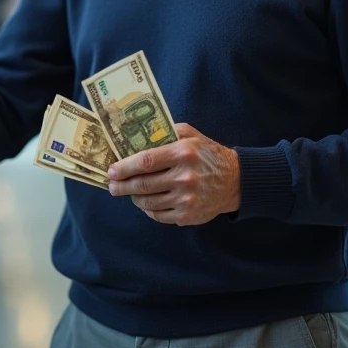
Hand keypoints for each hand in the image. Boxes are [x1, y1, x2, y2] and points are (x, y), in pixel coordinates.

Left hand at [107, 123, 240, 225]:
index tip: (111, 171)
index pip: (145, 161)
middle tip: (112, 186)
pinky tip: (145, 203)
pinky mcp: (189, 216)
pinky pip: (159, 215)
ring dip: (133, 198)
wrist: (236, 181)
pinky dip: (148, 209)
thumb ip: (164, 132)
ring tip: (128, 192)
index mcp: (182, 153)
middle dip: (122, 186)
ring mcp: (187, 199)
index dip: (124, 167)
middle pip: (143, 184)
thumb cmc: (208, 154)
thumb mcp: (190, 134)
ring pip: (148, 202)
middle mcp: (185, 177)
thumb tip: (133, 137)